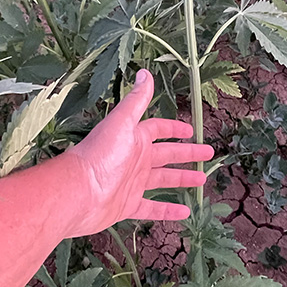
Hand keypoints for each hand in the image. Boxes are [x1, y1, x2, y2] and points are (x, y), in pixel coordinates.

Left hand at [68, 69, 212, 236]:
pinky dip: (168, 211)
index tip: (191, 130)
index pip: (159, 129)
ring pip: (163, 180)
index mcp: (134, 138)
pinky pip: (153, 208)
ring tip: (201, 180)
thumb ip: (136, 100)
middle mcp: (134, 159)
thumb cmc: (100, 154)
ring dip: (182, 179)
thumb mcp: (122, 122)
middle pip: (167, 154)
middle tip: (208, 154)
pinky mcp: (127, 205)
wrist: (78, 192)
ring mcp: (131, 183)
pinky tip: (184, 214)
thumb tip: (145, 72)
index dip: (174, 128)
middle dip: (187, 154)